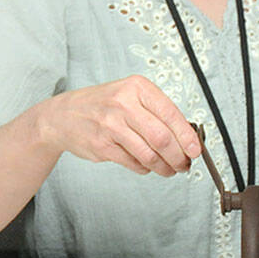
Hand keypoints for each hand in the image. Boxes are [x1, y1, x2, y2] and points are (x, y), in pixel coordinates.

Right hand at [34, 75, 201, 175]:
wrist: (62, 115)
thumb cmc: (102, 105)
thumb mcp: (128, 95)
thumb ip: (156, 112)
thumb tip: (187, 137)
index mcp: (136, 87)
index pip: (170, 114)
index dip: (187, 136)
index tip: (196, 150)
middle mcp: (123, 104)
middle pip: (162, 137)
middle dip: (178, 156)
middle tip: (184, 164)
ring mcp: (110, 126)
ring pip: (149, 154)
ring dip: (164, 167)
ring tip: (170, 170)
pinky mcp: (102, 146)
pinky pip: (133, 163)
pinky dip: (145, 169)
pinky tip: (147, 166)